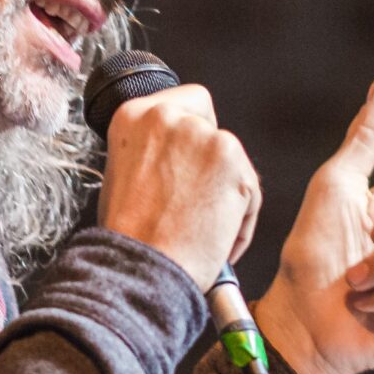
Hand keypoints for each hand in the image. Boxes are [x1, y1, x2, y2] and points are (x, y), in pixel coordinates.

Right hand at [95, 84, 261, 289]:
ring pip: (233, 160)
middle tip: (199, 197)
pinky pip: (250, 189)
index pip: (184, 104)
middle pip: (212, 123)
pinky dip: (242, 219)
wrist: (140, 269)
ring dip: (226, 193)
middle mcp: (168, 116)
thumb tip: (178, 158)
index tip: (189, 162)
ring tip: (203, 230)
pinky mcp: (232, 160)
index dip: (192, 135)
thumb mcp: (123, 175)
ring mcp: (202, 135)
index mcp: (134, 116)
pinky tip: (217, 240)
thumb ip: (152, 153)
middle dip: (211, 158)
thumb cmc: (129, 238)